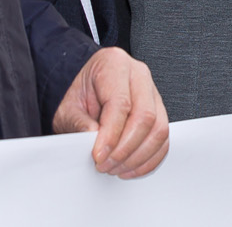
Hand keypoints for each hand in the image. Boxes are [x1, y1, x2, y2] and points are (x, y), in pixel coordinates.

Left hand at [52, 47, 169, 178]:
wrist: (84, 90)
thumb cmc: (78, 94)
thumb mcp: (68, 108)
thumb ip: (79, 124)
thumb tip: (95, 143)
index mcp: (114, 64)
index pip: (121, 103)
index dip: (111, 135)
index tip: (99, 156)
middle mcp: (138, 75)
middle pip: (145, 116)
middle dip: (126, 149)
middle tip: (106, 165)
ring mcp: (152, 92)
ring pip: (159, 129)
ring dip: (138, 157)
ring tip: (116, 168)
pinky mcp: (159, 111)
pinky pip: (163, 139)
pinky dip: (149, 159)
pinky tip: (131, 167)